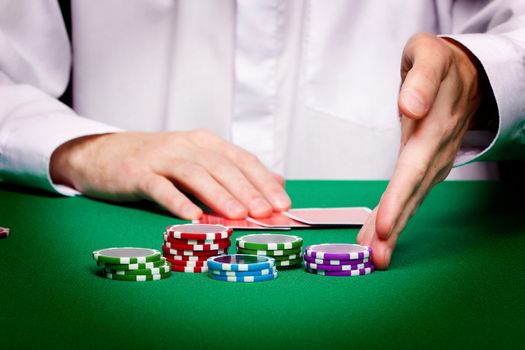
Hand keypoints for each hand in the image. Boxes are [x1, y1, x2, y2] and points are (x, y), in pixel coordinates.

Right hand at [50, 129, 290, 218]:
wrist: (104, 154)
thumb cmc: (158, 162)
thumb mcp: (198, 160)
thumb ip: (234, 171)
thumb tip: (277, 182)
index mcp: (205, 142)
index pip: (241, 159)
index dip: (263, 181)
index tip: (282, 204)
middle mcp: (186, 145)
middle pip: (222, 166)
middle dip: (247, 190)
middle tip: (266, 213)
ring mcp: (161, 157)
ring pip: (195, 174)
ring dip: (218, 195)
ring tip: (238, 215)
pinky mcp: (136, 173)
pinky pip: (159, 187)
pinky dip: (176, 201)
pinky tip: (191, 217)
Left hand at [357, 33, 481, 268]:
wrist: (467, 73)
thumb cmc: (441, 64)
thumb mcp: (429, 56)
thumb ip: (422, 79)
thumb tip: (410, 106)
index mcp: (433, 127)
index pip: (412, 169)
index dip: (398, 198)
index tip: (384, 225)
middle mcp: (436, 152)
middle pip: (412, 194)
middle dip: (394, 226)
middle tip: (375, 256)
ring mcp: (435, 162)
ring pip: (412, 199)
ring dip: (394, 229)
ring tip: (375, 255)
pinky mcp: (428, 166)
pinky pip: (410, 194)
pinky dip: (396, 215)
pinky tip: (380, 233)